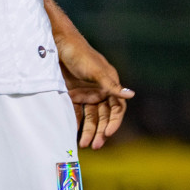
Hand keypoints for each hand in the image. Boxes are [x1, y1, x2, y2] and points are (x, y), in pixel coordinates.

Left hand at [54, 29, 134, 149]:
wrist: (57, 44)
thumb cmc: (80, 54)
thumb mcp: (97, 72)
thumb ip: (112, 86)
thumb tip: (132, 95)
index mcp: (109, 84)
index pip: (117, 108)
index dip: (114, 121)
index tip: (109, 133)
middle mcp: (99, 90)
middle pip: (103, 115)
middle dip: (101, 130)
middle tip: (96, 145)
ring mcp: (85, 93)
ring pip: (90, 117)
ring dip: (89, 130)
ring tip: (84, 144)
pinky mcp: (71, 94)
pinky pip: (75, 112)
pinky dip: (76, 123)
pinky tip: (73, 133)